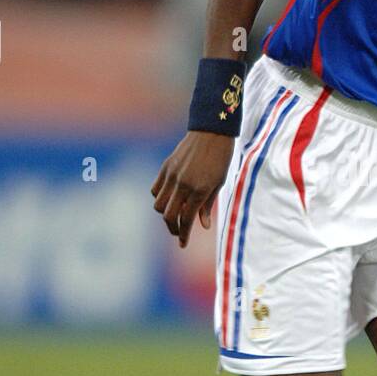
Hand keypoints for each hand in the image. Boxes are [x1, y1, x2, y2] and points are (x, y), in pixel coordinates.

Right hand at [151, 131, 234, 247]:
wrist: (212, 132)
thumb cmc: (220, 158)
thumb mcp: (219, 183)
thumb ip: (207, 205)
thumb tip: (202, 226)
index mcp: (199, 190)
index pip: (186, 219)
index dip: (184, 234)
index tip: (183, 244)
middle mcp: (183, 185)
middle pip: (169, 216)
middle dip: (173, 228)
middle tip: (179, 232)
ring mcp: (172, 175)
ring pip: (159, 204)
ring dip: (165, 214)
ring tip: (175, 215)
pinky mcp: (165, 167)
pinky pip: (155, 189)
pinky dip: (160, 198)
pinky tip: (169, 198)